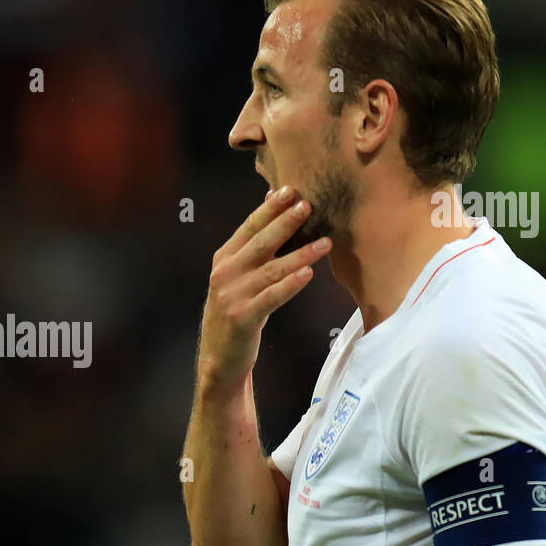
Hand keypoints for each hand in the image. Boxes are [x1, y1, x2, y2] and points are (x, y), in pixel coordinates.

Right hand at [196, 186, 331, 394]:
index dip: (270, 208)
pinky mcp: (242, 317)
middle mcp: (225, 273)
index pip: (249, 226)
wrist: (220, 355)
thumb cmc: (237, 309)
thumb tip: (271, 207)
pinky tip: (308, 274)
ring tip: (325, 243)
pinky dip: (290, 285)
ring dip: (300, 255)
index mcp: (224, 258)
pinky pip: (271, 298)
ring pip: (272, 270)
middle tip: (308, 205)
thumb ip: (253, 248)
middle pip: (260, 243)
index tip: (290, 190)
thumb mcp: (238, 276)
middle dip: (285, 223)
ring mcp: (232, 296)